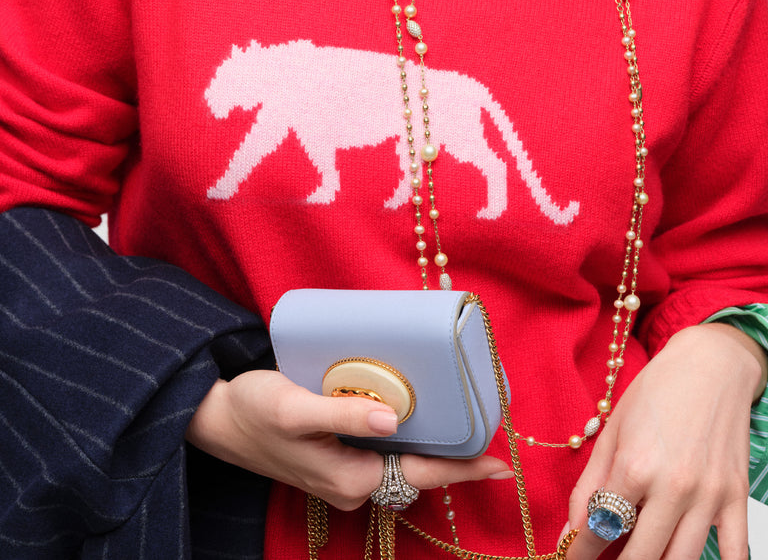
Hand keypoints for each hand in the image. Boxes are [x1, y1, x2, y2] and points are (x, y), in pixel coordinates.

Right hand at [185, 369, 512, 510]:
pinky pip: (381, 451)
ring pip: (399, 460)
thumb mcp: (294, 406)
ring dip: (429, 444)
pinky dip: (403, 436)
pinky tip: (414, 415)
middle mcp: (352, 484)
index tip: (499, 464)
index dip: (461, 468)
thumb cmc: (252, 409)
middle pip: (416, 469)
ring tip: (463, 422)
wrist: (217, 418)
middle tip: (489, 430)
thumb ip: (342, 412)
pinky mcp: (335, 458)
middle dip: (452, 455)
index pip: (419, 473)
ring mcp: (344, 474)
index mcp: (349, 478)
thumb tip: (391, 419)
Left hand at [562, 324, 764, 559]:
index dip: (581, 551)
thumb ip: (590, 484)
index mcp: (636, 466)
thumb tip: (572, 530)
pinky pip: (735, 553)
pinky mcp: (736, 498)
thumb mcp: (614, 431)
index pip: (601, 528)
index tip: (573, 558)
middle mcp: (674, 486)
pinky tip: (685, 557)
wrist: (710, 365)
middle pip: (641, 556)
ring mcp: (709, 495)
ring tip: (638, 556)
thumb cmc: (657, 391)